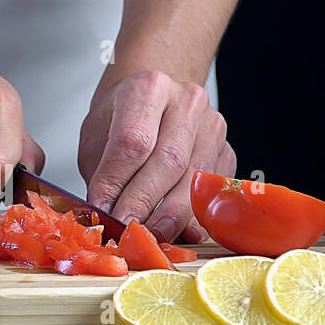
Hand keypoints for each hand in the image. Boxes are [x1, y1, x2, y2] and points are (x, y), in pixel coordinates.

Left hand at [78, 70, 234, 241]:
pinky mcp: (227, 151)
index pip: (133, 141)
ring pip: (195, 178)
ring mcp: (212, 126)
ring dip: (171, 215)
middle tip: (127, 229)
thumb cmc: (121, 118)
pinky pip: (212, 190)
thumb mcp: (97, 137)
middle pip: (169, 160)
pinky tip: (178, 231)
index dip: (117, 181)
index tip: (104, 209)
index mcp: (148, 88)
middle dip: (145, 202)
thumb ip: (102, 173)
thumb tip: (106, 215)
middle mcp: (186, 101)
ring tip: (149, 235)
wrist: (153, 100)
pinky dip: (194, 216)